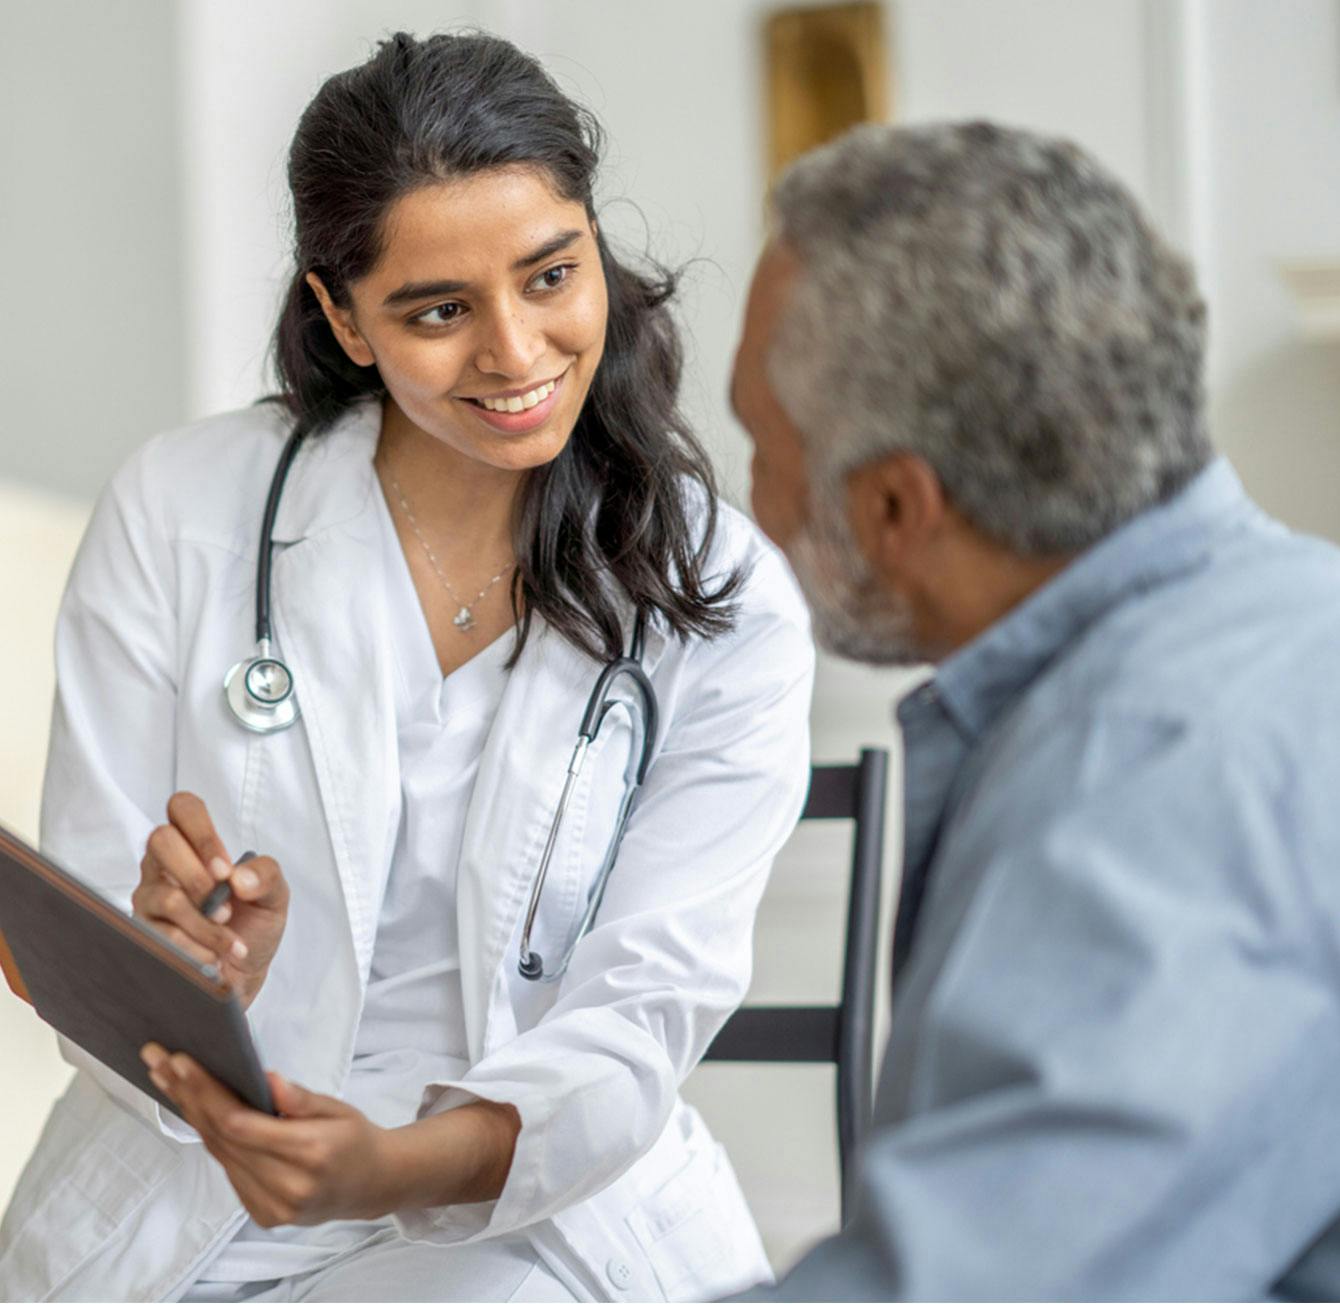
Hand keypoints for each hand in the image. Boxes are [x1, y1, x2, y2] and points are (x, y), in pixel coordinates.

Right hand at [132, 792, 288, 1008]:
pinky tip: (214, 959)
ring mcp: (149, 897)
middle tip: (225, 905)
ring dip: (206, 924)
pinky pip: (162, 934)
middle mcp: (165, 866)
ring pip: (165, 896)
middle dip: (198, 876)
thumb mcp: (274, 896)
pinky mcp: (142, 932)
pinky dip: (198, 948)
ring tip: (230, 941)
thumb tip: (237, 879)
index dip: (201, 831)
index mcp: (196, 847)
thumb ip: (265, 875)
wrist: (242, 975)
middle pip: (159, 840)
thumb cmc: (253, 926)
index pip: (183, 807)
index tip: (224, 869)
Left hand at [140, 1044, 394, 1225]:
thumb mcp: (339, 1108)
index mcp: (310, 1154)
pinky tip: (195, 1108)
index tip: (182, 1062)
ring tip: (169, 1079)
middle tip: (160, 1061)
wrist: (372, 1184)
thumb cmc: (356, 1138)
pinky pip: (229, 1168)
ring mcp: (271, 1206)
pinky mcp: (262, 1214)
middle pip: (222, 1138)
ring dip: (191, 1114)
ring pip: (220, 1153)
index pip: (241, 1124)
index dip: (207, 1093)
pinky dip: (211, 1136)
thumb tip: (266, 1078)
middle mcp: (286, 1187)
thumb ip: (301, 1098)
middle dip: (188, 1095)